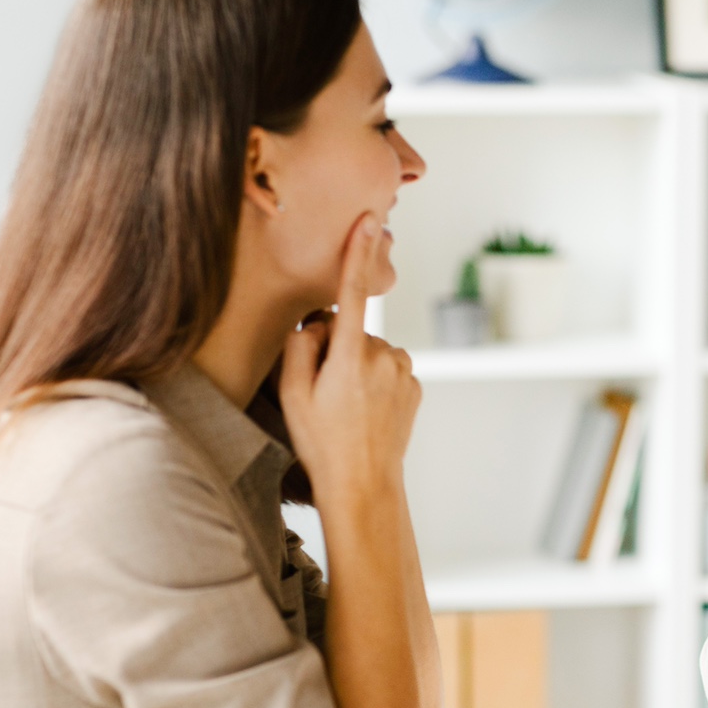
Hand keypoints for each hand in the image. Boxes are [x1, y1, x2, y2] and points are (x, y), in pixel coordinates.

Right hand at [279, 213, 421, 501]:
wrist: (364, 485)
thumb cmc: (322, 443)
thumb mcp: (292, 395)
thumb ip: (299, 347)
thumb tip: (316, 322)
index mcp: (350, 357)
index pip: (352, 294)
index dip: (357, 255)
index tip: (368, 221)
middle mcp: (384, 358)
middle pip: (351, 332)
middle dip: (335, 348)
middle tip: (323, 393)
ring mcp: (404, 372)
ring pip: (370, 351)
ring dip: (356, 366)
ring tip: (345, 406)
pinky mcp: (415, 386)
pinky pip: (387, 370)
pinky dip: (374, 381)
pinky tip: (365, 410)